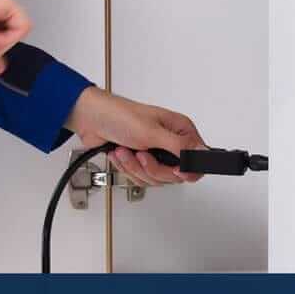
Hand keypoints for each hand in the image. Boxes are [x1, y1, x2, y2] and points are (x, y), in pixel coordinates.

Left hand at [66, 86, 207, 186]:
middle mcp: (169, 142)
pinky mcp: (139, 161)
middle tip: (141, 154)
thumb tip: (204, 154)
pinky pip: (140, 177)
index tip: (174, 170)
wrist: (90, 119)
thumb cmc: (119, 115)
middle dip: (152, 168)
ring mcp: (154, 153)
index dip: (187, 170)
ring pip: (155, 178)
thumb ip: (180, 146)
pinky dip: (127, 168)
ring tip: (126, 151)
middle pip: (174, 175)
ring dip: (135, 167)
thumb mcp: (152, 132)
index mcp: (180, 130)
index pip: (198, 159)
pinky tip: (120, 154)